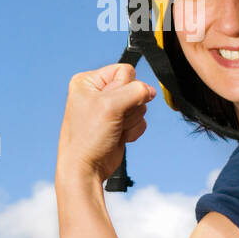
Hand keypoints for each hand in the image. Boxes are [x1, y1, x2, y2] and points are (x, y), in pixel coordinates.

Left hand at [57, 64, 155, 183]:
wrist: (87, 167)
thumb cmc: (89, 137)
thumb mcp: (111, 106)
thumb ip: (135, 91)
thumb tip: (150, 91)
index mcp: (88, 81)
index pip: (124, 70)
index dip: (126, 87)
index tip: (111, 103)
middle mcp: (99, 92)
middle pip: (135, 88)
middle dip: (130, 107)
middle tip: (113, 119)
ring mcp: (110, 108)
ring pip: (140, 105)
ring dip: (132, 120)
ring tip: (114, 129)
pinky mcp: (119, 122)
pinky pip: (140, 119)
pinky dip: (134, 130)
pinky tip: (119, 136)